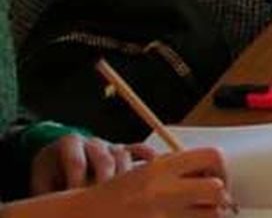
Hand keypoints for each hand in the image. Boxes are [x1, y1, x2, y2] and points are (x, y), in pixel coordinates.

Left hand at [30, 135, 152, 193]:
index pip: (77, 161)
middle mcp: (92, 142)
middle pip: (104, 159)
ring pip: (122, 156)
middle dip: (104, 182)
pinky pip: (138, 150)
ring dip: (124, 177)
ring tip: (123, 197)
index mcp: (68, 143)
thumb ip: (50, 192)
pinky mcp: (123, 150)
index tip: (75, 199)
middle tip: (102, 204)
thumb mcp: (42, 181)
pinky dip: (147, 158)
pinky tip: (154, 169)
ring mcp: (110, 145)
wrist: (57, 158)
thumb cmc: (50, 173)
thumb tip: (64, 206)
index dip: (76, 182)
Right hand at [51, 147, 232, 217]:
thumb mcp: (145, 171)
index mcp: (160, 169)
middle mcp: (162, 191)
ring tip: (194, 214)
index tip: (216, 179)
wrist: (82, 216)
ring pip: (210, 217)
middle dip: (220, 198)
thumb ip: (177, 170)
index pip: (212, 157)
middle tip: (212, 203)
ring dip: (207, 216)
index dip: (222, 169)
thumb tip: (214, 175)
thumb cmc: (114, 196)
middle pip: (217, 191)